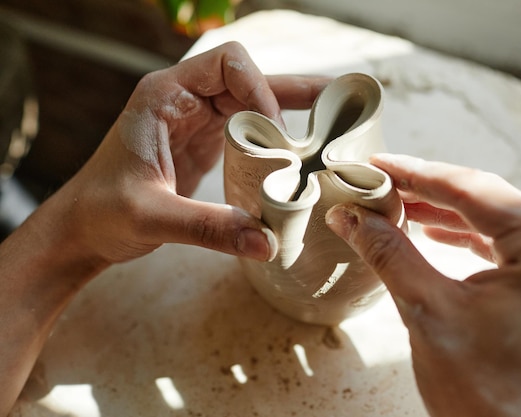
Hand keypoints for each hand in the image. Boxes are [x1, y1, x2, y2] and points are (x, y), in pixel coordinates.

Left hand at [54, 41, 328, 264]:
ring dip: (289, 111)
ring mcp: (196, 121)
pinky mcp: (205, 144)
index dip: (259, 88)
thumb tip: (266, 242)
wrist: (83, 229)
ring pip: (252, 102)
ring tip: (332, 120)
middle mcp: (183, 100)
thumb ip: (208, 228)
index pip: (226, 63)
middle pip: (248, 78)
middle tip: (334, 108)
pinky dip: (275, 137)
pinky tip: (299, 151)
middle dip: (290, 94)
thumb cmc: (102, 212)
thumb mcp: (152, 217)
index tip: (276, 132)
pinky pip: (247, 129)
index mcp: (164, 96)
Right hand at [326, 153, 520, 416]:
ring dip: (444, 213)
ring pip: (495, 220)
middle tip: (378, 183)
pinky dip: (466, 238)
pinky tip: (433, 233)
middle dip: (427, 191)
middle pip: (486, 199)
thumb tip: (351, 216)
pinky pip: (506, 246)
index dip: (415, 173)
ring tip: (396, 206)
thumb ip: (389, 253)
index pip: (471, 189)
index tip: (376, 164)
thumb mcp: (428, 313)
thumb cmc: (488, 398)